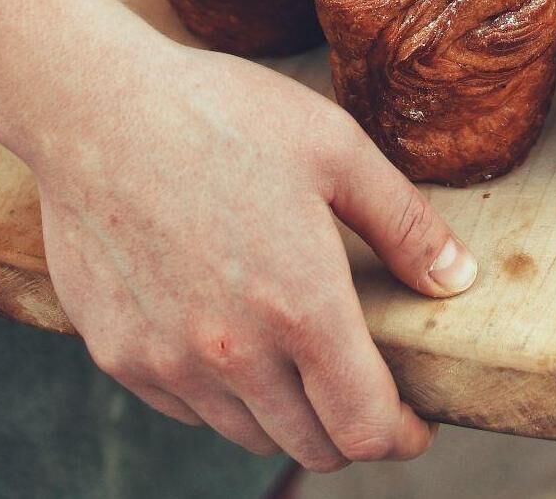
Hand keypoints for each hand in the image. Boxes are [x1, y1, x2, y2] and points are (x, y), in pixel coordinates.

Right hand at [31, 36, 477, 470]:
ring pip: (249, 433)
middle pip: (310, 445)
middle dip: (353, 430)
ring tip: (306, 363)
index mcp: (301, 306)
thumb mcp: (338, 149)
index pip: (363, 427)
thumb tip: (458, 278)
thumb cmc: (225, 115)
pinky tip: (236, 340)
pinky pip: (189, 408)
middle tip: (368, 387)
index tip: (415, 421)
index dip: (401, 436)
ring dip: (291, 417)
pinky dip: (226, 396)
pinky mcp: (118, 355)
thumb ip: (405, 224)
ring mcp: (167, 362)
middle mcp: (232, 354)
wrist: (98, 109)